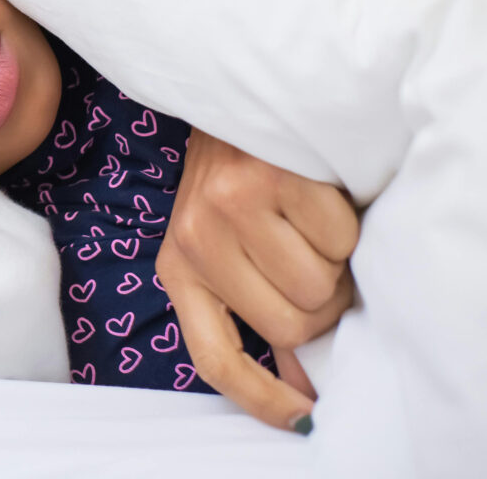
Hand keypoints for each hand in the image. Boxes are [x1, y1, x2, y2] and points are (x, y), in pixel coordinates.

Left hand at [157, 129, 357, 431]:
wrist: (229, 102)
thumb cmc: (232, 182)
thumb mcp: (218, 246)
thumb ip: (249, 307)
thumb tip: (301, 385)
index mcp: (176, 269)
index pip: (213, 357)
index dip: (262, 397)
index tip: (303, 415)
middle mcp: (196, 242)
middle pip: (290, 326)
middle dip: (319, 305)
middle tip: (310, 264)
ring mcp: (229, 210)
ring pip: (319, 285)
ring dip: (332, 262)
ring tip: (306, 225)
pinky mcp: (269, 180)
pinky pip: (339, 239)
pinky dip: (343, 225)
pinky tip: (313, 196)